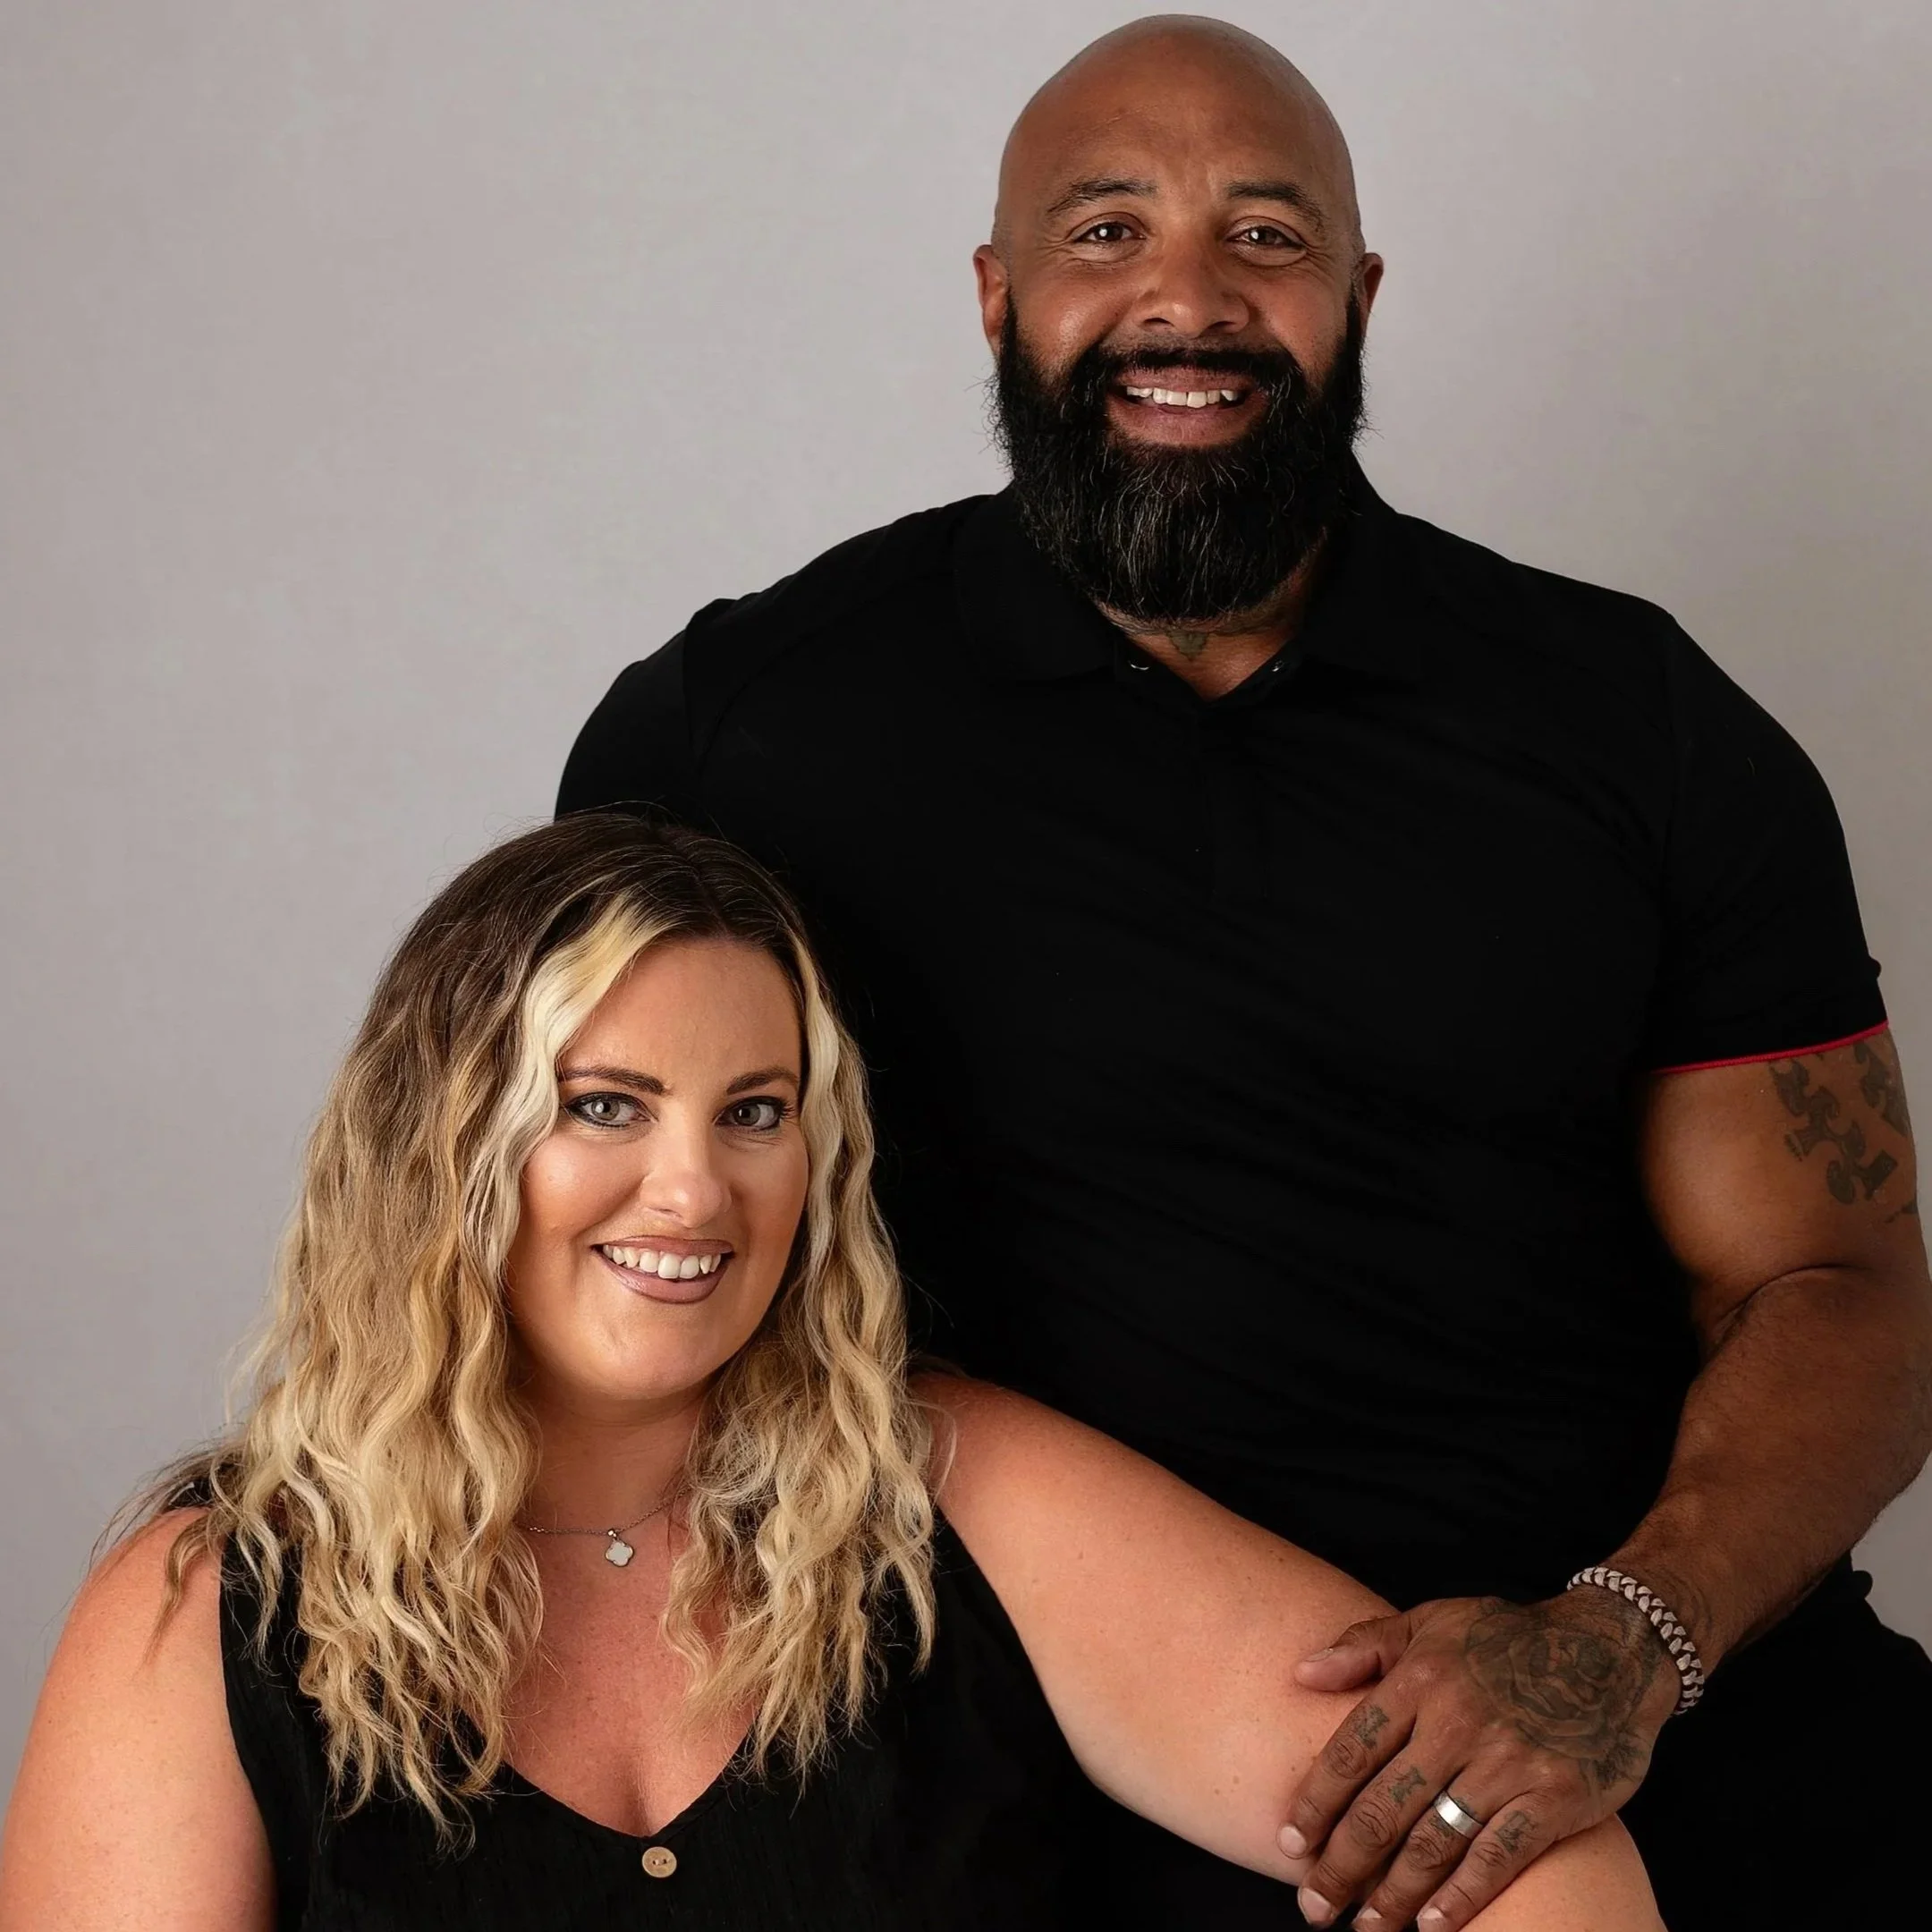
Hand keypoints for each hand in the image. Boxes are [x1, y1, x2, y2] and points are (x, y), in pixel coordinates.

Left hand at [1279, 1591, 1678, 1929]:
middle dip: (1342, 1865)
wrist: (1611, 1649)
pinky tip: (1431, 1927)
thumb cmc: (1507, 1638)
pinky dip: (1462, 1898)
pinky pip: (1497, 1859)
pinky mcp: (1554, 1799)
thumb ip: (1364, 1645)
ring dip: (1393, 1895)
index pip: (1352, 1751)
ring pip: (1434, 1843)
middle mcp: (1458, 1722)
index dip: (1316, 1803)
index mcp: (1421, 1678)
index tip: (1290, 1845)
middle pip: (1384, 1808)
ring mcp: (1507, 1764)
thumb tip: (1300, 1673)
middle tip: (1313, 1907)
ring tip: (1365, 1928)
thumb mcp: (1432, 1621)